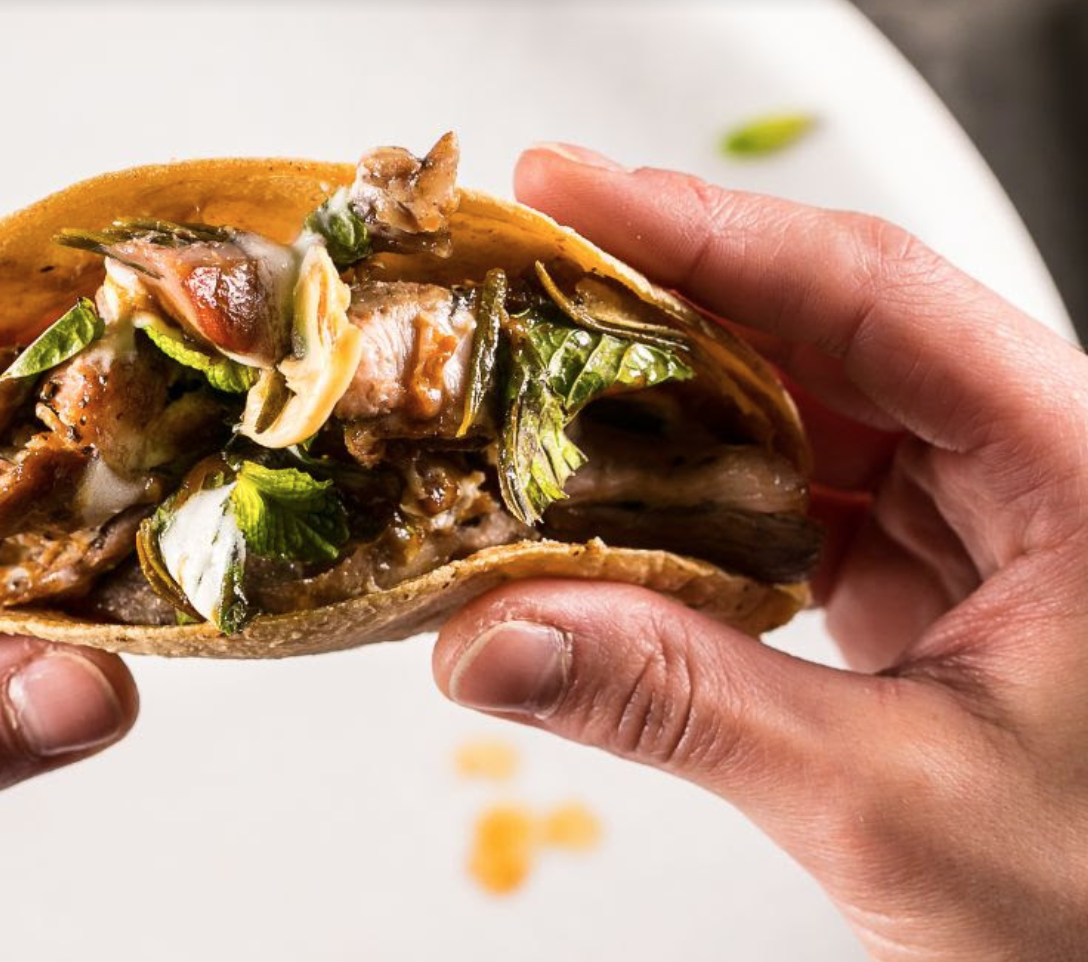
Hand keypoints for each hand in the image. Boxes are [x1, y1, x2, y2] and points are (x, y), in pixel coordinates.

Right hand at [434, 146, 1087, 960]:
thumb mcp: (895, 800)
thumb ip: (686, 708)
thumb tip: (496, 640)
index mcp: (1078, 465)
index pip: (875, 294)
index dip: (707, 231)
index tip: (566, 192)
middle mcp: (1033, 464)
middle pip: (825, 333)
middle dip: (660, 309)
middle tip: (515, 284)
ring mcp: (982, 519)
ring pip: (802, 414)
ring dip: (665, 412)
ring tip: (533, 397)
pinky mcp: (934, 574)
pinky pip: (797, 497)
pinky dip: (695, 502)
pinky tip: (609, 511)